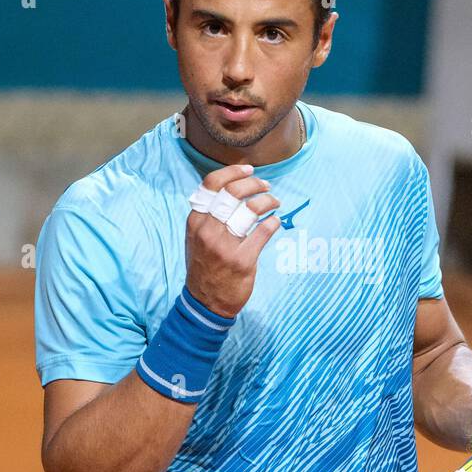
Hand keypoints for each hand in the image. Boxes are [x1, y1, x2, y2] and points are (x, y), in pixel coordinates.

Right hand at [185, 164, 281, 318]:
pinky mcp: (242, 260)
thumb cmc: (204, 265)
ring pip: (251, 210)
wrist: (205, 302)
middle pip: (233, 193)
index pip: (211, 185)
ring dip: (268, 201)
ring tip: (274, 202)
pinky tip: (276, 221)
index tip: (249, 169)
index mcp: (195, 221)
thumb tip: (231, 187)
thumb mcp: (195, 237)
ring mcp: (225, 246)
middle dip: (255, 184)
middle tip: (266, 186)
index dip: (233, 172)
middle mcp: (208, 231)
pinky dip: (274, 222)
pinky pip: (264, 232)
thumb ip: (207, 214)